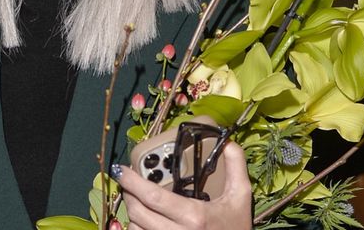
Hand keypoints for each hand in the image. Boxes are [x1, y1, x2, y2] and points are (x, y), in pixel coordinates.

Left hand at [115, 142, 251, 229]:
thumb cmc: (237, 227)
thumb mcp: (241, 196)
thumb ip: (236, 165)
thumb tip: (226, 141)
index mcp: (194, 216)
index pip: (153, 196)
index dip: (132, 181)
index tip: (122, 170)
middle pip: (138, 212)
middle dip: (128, 194)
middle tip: (128, 182)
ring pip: (135, 228)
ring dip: (132, 212)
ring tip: (136, 200)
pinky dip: (136, 228)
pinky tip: (142, 219)